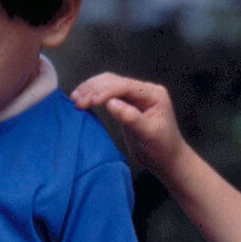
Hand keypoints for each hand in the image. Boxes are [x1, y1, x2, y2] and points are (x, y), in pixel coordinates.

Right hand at [70, 73, 187, 180]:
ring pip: (108, 85)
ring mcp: (134, 96)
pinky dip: (93, 95)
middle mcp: (144, 91)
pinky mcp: (125, 104)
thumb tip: (110, 103)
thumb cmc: (162, 148)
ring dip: (91, 90)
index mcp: (154, 94)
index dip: (106, 91)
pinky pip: (107, 94)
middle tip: (77, 101)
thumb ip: (130, 117)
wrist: (166, 159)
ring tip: (75, 98)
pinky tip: (82, 100)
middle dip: (94, 89)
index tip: (90, 101)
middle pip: (114, 82)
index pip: (126, 86)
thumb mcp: (148, 134)